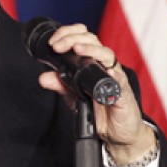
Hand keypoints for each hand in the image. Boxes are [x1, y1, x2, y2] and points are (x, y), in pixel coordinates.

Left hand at [35, 23, 156, 164]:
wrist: (116, 132)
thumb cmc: (99, 109)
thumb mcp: (74, 95)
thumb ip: (60, 84)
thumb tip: (43, 77)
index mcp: (91, 62)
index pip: (81, 38)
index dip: (68, 34)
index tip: (53, 42)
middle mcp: (103, 65)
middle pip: (92, 40)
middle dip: (73, 39)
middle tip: (58, 46)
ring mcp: (114, 76)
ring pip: (107, 54)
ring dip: (91, 49)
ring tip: (78, 49)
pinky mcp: (123, 92)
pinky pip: (119, 80)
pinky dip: (113, 75)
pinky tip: (107, 72)